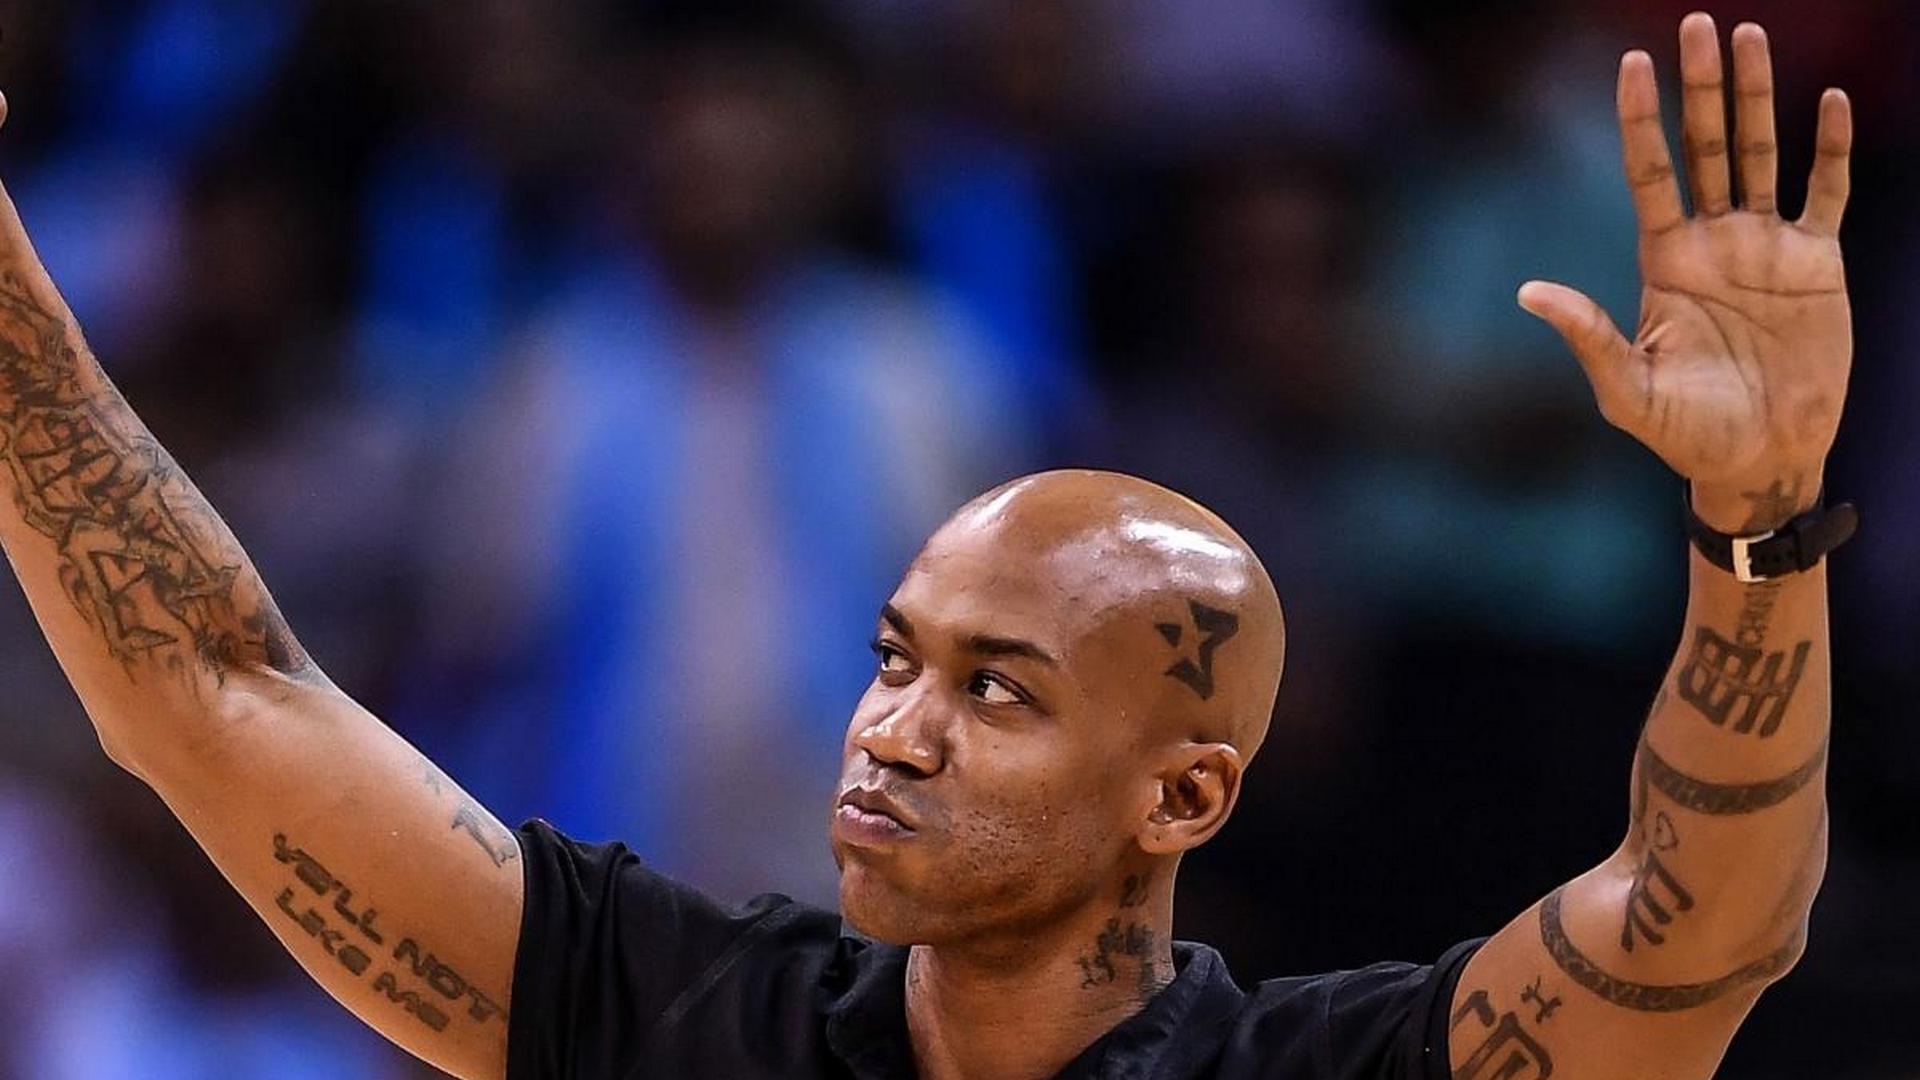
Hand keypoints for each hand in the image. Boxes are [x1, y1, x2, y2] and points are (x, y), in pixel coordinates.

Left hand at [1518, 15, 1851, 531]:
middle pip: (1704, 146)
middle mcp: (1713, 241)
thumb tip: (1528, 292)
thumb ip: (1588, 336)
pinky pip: (1824, 194)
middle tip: (1697, 23)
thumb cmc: (1686, 434)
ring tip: (1750, 37)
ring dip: (1757, 98)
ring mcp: (1766, 247)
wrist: (1759, 459)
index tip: (1631, 63)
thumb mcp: (1627, 390)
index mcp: (1666, 261)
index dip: (1641, 119)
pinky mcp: (1817, 264)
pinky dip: (1829, 149)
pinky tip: (1826, 102)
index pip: (1650, 172)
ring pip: (1760, 153)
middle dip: (1700, 87)